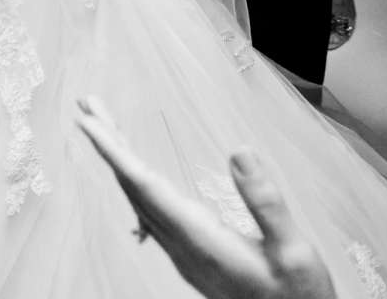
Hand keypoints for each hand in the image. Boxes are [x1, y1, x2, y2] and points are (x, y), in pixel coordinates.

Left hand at [76, 96, 336, 298]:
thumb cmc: (297, 294)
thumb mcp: (293, 250)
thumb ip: (265, 202)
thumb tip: (239, 152)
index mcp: (201, 240)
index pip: (145, 186)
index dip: (114, 151)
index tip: (89, 123)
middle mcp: (182, 248)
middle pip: (134, 188)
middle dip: (110, 143)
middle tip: (89, 106)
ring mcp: (183, 254)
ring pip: (139, 200)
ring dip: (120, 161)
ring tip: (106, 126)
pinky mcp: (189, 256)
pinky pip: (150, 212)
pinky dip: (135, 182)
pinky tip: (133, 172)